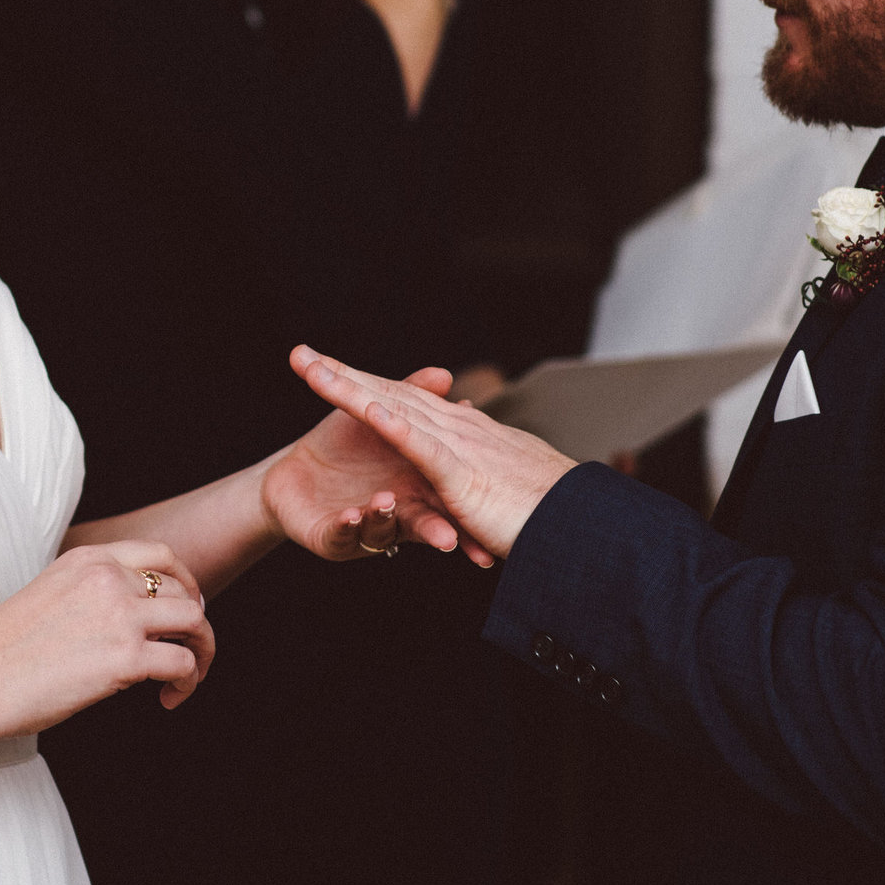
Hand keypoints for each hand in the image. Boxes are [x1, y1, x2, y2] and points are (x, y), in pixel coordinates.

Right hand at [0, 540, 214, 727]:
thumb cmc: (2, 650)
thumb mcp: (49, 593)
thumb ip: (90, 592)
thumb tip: (128, 619)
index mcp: (88, 559)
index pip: (161, 555)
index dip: (186, 582)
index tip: (188, 609)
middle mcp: (108, 579)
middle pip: (184, 591)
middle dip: (197, 623)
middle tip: (192, 652)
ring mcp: (119, 616)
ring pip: (194, 622)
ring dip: (202, 651)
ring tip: (189, 678)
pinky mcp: (124, 658)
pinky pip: (182, 663)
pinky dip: (187, 682)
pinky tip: (168, 699)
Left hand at [262, 370, 494, 567]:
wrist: (291, 480)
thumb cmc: (345, 449)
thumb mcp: (382, 418)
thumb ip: (412, 396)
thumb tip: (444, 375)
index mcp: (417, 484)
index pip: (442, 488)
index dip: (465, 501)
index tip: (489, 509)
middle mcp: (397, 507)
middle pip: (421, 518)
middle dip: (438, 528)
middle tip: (450, 539)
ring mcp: (365, 524)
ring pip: (381, 527)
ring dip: (385, 517)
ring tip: (386, 504)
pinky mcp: (331, 538)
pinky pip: (340, 534)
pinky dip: (347, 525)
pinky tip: (350, 516)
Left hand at [290, 346, 574, 558]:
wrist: (586, 527)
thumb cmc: (548, 510)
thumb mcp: (503, 481)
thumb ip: (479, 465)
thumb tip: (467, 447)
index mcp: (463, 435)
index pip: (403, 401)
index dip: (364, 383)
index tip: (324, 369)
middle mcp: (458, 431)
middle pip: (388, 395)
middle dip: (342, 376)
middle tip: (298, 357)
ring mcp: (460, 450)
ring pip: (395, 411)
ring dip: (353, 391)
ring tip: (313, 373)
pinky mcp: (464, 476)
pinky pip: (422, 447)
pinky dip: (395, 426)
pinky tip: (365, 408)